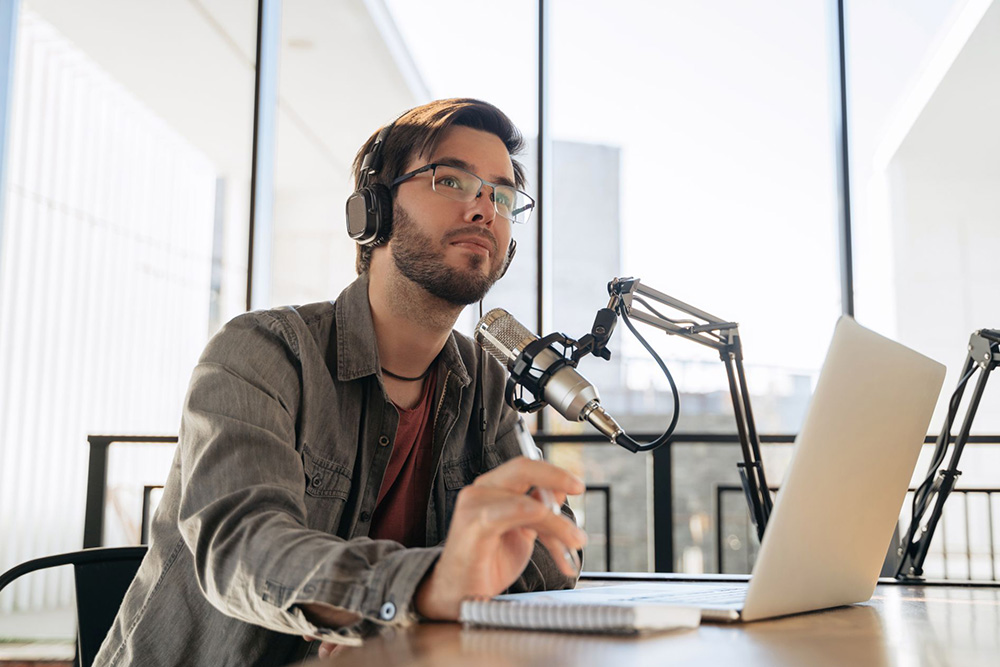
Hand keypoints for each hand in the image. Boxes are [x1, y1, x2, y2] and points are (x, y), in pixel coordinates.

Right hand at [414, 456, 585, 619]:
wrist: (460, 594)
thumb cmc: (486, 562)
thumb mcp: (522, 532)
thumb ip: (538, 511)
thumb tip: (559, 491)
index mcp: (493, 489)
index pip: (525, 468)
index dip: (553, 473)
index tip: (577, 485)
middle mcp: (482, 490)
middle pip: (522, 468)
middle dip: (555, 477)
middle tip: (579, 488)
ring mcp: (475, 505)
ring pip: (527, 501)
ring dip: (557, 523)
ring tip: (574, 542)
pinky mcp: (474, 524)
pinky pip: (512, 513)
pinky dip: (536, 520)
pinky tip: (555, 540)